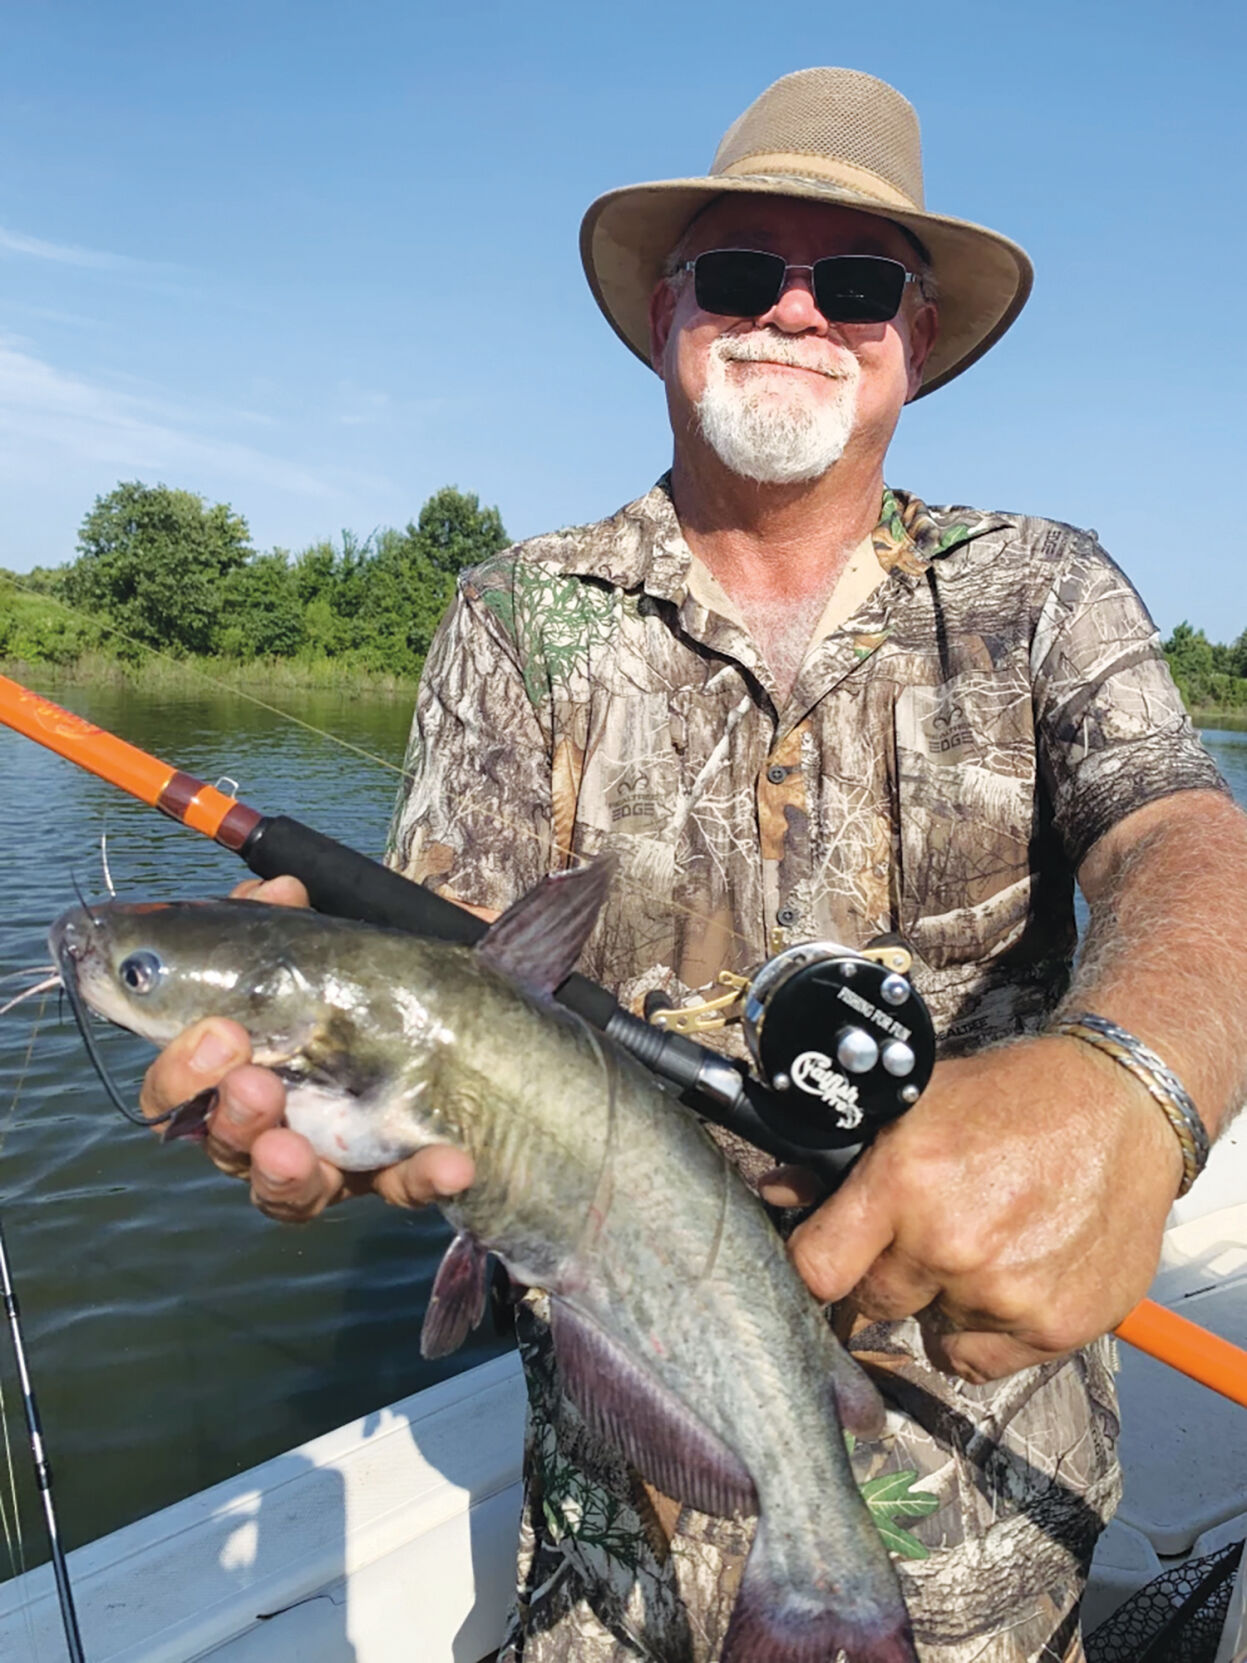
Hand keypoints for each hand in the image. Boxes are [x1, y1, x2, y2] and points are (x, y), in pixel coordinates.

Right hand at [138, 874, 473, 1220]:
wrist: (440, 1011)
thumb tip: (280, 890)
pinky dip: (423, 1177)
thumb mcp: (315, 947)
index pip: (176, 1094)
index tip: (217, 1033)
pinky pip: (405, 1187)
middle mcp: (270, 1127)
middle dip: (232, 1119)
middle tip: (254, 1084)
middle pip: (225, 1148)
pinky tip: (449, 1163)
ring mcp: (330, 1162)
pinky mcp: (395, 1175)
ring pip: (289, 1194)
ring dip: (284, 1174)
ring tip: (299, 1152)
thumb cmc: (349, 985)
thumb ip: (285, 921)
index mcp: (232, 1072)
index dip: (181, 1074)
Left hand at [779, 1035, 1183, 1381]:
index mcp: (903, 1183)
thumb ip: (842, 1158)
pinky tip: (1003, 1280)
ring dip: (939, 1301)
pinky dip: (982, 1331)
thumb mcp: (915, 1104)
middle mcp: (949, 1245)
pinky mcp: (1053, 1326)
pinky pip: (978, 1361)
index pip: (816, 1270)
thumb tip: (776, 1191)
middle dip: (880, 1276)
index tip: (819, 1265)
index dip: (809, 1269)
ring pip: (927, 1331)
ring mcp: (1002, 1292)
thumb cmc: (1012, 1099)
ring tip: (976, 1247)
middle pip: (870, 1303)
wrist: (1118, 1110)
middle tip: (912, 1241)